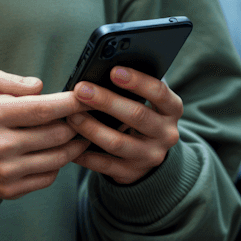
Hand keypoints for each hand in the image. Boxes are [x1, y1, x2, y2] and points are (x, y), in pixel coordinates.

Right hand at [0, 69, 87, 199]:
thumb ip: (13, 81)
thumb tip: (41, 87)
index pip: (42, 109)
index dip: (70, 103)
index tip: (87, 96)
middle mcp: (0, 145)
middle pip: (55, 134)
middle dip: (77, 123)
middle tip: (87, 115)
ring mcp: (5, 170)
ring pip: (57, 158)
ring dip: (75, 144)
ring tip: (81, 133)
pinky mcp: (9, 189)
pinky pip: (48, 177)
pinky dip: (58, 163)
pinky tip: (58, 151)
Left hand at [68, 67, 182, 184]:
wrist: (150, 152)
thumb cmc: (142, 114)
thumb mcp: (148, 100)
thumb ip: (133, 86)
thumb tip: (103, 67)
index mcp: (172, 109)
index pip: (159, 92)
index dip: (137, 81)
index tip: (113, 71)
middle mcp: (166, 134)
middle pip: (136, 115)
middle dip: (106, 101)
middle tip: (81, 89)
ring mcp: (150, 156)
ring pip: (117, 143)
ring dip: (90, 128)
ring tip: (71, 115)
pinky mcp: (132, 173)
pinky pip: (104, 164)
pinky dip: (84, 154)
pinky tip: (68, 143)